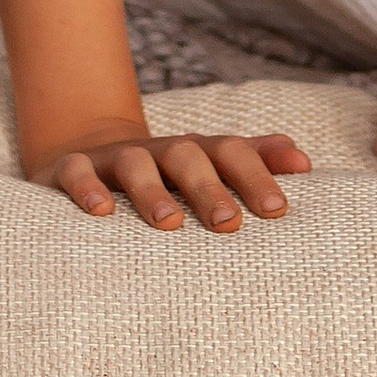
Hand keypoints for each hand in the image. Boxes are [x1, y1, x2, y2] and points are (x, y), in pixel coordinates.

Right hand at [31, 117, 310, 231]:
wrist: (87, 153)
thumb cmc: (164, 176)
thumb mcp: (208, 167)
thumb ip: (256, 161)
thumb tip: (307, 162)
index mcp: (195, 151)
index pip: (231, 152)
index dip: (255, 175)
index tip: (278, 210)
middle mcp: (158, 150)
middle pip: (188, 156)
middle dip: (210, 189)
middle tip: (229, 225)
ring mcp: (113, 158)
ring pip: (135, 164)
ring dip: (152, 192)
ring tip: (168, 224)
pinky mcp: (68, 169)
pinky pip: (77, 172)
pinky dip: (87, 188)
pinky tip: (100, 212)